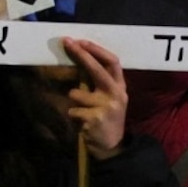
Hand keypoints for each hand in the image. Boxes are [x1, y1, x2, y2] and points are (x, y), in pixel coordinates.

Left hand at [52, 37, 128, 158]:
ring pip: (75, 93)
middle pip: (97, 70)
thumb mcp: (108, 98)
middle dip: (81, 55)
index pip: (113, 62)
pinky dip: (73, 115)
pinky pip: (73, 110)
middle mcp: (117, 95)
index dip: (96, 50)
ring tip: (83, 111)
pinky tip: (84, 123)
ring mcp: (107, 107)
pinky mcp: (96, 119)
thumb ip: (97, 81)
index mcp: (120, 87)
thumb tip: (78, 57)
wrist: (112, 146)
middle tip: (67, 42)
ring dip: (73, 101)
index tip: (80, 41)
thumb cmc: (105, 117)